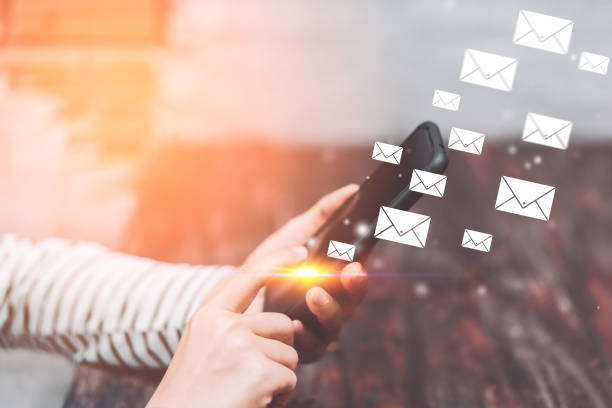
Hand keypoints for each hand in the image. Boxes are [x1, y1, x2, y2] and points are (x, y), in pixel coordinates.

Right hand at [147, 247, 307, 407]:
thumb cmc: (192, 397)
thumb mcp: (203, 351)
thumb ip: (235, 330)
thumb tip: (291, 326)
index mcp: (207, 317)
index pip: (246, 277)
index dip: (276, 262)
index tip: (300, 253)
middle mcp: (223, 325)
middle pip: (281, 324)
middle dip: (279, 351)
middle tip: (253, 377)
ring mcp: (240, 346)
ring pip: (289, 354)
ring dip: (277, 378)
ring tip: (247, 394)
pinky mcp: (257, 372)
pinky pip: (289, 379)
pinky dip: (279, 398)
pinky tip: (253, 405)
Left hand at [245, 185, 368, 362]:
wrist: (230, 297)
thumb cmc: (267, 265)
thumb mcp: (293, 235)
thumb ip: (323, 214)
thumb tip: (352, 189)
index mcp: (331, 285)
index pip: (354, 283)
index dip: (359, 276)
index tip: (356, 264)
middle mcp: (328, 310)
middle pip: (351, 306)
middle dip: (353, 290)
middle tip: (348, 274)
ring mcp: (315, 333)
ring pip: (334, 327)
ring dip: (327, 310)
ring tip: (313, 293)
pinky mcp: (298, 350)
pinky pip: (309, 347)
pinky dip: (303, 335)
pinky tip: (293, 323)